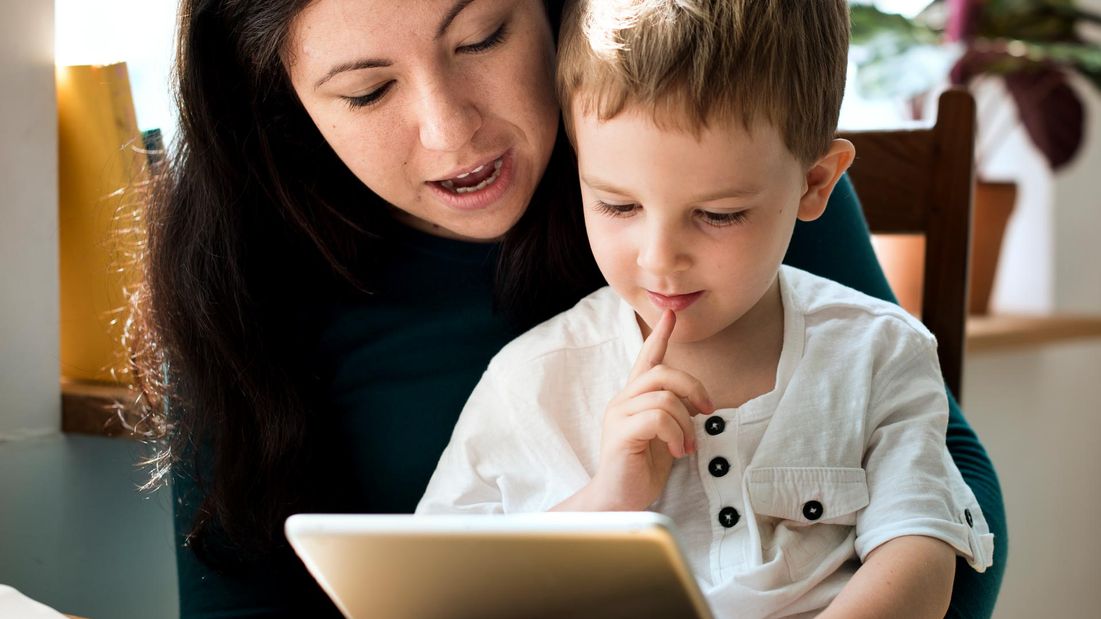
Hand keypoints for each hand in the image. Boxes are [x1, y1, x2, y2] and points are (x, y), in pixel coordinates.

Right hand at [587, 310, 714, 510]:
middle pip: (663, 372)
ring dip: (686, 424)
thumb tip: (697, 402)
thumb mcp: (664, 436)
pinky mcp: (622, 433)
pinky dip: (676, 435)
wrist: (617, 500)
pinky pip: (658, 418)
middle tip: (707, 411)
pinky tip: (675, 451)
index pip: (647, 358)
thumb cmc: (640, 469)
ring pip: (665, 397)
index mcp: (633, 399)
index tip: (671, 315)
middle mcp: (623, 401)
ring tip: (685, 447)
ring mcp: (619, 415)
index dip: (660, 336)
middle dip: (693, 387)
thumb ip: (673, 414)